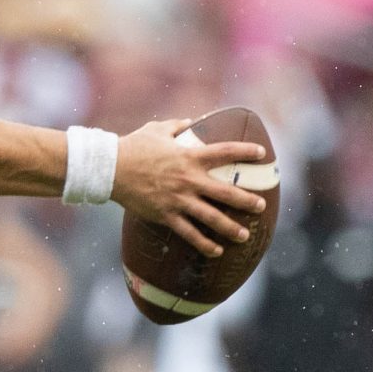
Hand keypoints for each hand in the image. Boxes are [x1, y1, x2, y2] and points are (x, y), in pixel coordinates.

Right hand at [110, 119, 265, 257]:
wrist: (110, 169)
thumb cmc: (133, 146)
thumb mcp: (157, 129)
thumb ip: (178, 125)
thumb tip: (192, 120)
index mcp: (190, 156)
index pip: (226, 152)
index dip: (246, 152)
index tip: (262, 154)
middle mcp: (189, 180)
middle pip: (226, 192)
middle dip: (247, 200)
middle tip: (260, 205)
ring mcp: (178, 200)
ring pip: (211, 218)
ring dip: (230, 228)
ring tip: (245, 235)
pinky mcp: (166, 215)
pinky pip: (189, 233)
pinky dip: (204, 244)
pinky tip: (216, 251)